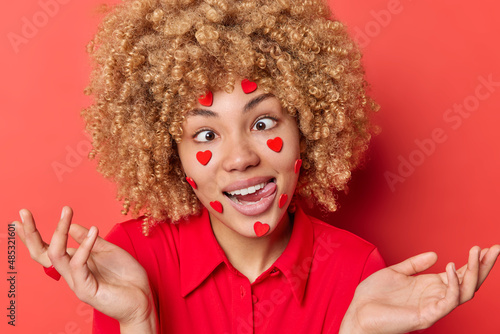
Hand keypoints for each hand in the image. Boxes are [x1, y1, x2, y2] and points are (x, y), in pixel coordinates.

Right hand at [15, 207, 157, 330]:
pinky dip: (84, 246)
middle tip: (23, 213)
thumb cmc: (126, 276)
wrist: (142, 297)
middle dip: (30, 233)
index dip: (33, 233)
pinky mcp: (86, 289)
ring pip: (55, 256)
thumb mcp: (108, 251)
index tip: (23, 214)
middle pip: (41, 254)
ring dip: (59, 231)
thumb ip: (89, 240)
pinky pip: (78, 265)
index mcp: (75, 263)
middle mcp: (71, 273)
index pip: (47, 248)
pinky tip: (94, 230)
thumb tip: (73, 225)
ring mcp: (77, 282)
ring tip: (66, 211)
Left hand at [340, 245, 499, 333]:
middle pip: (468, 282)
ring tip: (475, 253)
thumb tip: (435, 254)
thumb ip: (415, 264)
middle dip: (482, 266)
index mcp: (429, 286)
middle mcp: (435, 296)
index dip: (473, 261)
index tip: (486, 247)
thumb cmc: (374, 295)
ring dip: (473, 272)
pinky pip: (447, 302)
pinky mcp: (426, 316)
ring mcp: (433, 307)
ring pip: (464, 292)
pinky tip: (450, 268)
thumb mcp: (396, 272)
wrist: (357, 312)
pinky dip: (453, 285)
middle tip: (494, 249)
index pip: (459, 273)